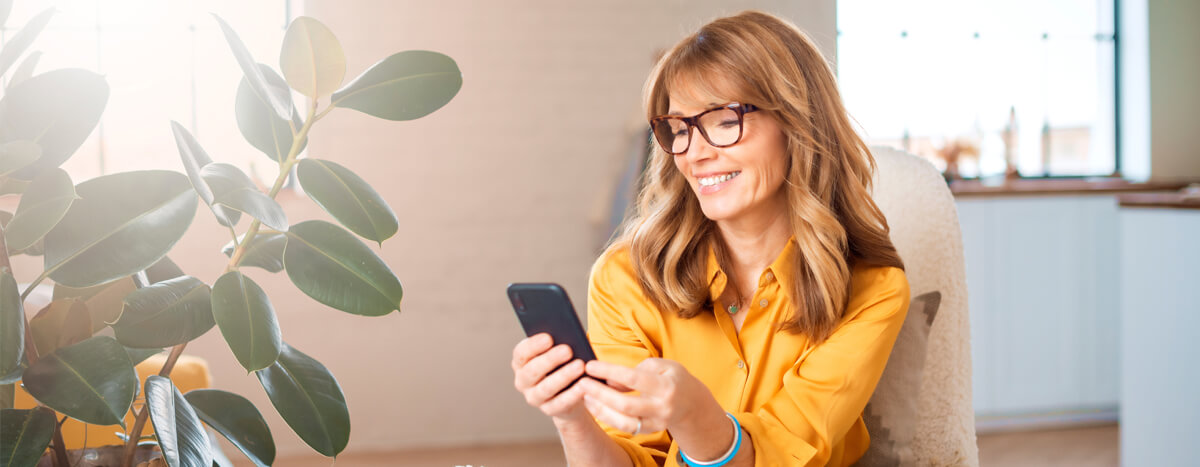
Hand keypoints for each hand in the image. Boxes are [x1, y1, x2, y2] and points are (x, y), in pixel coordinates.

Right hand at [511, 333, 589, 422]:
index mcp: (521, 362)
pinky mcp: (549, 409)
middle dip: (550, 359)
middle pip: (532, 371)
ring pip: (546, 387)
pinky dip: (572, 394)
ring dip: (563, 376)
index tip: (548, 337)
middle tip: (567, 350)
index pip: (521, 353)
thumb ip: (558, 343)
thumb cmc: (562, 364)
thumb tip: (568, 334)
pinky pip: (560, 402)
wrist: (569, 392)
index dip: (533, 345)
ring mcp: (535, 397)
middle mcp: (523, 381)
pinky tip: (583, 385)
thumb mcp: (557, 352)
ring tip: (580, 365)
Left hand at [578, 358, 720, 435]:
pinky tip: (595, 406)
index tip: (590, 365)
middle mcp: (661, 407)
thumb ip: (636, 370)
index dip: (609, 372)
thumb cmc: (673, 378)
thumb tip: (609, 380)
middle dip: (599, 393)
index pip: (633, 378)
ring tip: (584, 396)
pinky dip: (608, 417)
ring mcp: (656, 423)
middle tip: (581, 382)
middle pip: (625, 405)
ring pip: (623, 422)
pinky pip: (626, 427)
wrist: (692, 404)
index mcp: (665, 386)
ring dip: (600, 410)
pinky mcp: (650, 431)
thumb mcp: (661, 365)